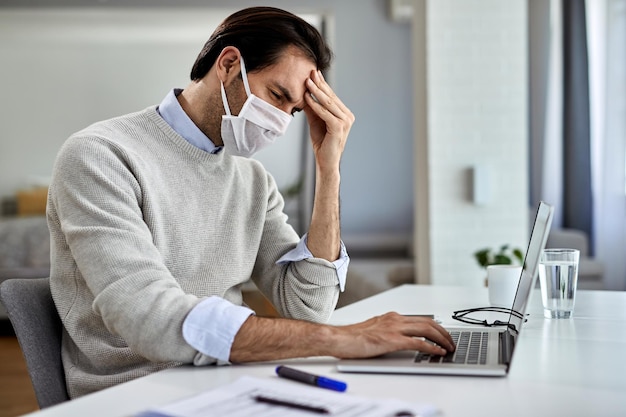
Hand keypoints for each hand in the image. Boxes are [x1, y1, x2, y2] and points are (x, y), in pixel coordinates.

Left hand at [303, 70, 353, 171]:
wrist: (326, 161)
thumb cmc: (322, 143)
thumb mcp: (315, 121)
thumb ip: (312, 108)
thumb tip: (305, 94)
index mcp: (344, 114)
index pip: (332, 96)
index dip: (323, 84)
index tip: (314, 73)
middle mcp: (347, 116)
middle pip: (331, 97)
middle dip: (320, 84)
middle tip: (310, 72)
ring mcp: (345, 122)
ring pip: (329, 103)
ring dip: (317, 92)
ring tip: (307, 82)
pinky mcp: (339, 128)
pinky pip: (325, 113)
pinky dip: (316, 105)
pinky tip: (307, 98)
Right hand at [332, 312, 455, 357]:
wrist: (338, 339)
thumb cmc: (351, 337)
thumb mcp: (374, 331)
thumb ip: (388, 332)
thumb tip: (400, 340)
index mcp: (391, 317)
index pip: (420, 319)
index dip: (435, 327)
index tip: (443, 334)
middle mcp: (395, 319)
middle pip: (428, 322)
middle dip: (443, 332)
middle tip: (451, 342)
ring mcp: (394, 328)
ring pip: (426, 329)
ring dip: (441, 339)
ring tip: (449, 347)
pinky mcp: (391, 340)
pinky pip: (418, 343)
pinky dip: (431, 347)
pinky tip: (438, 352)